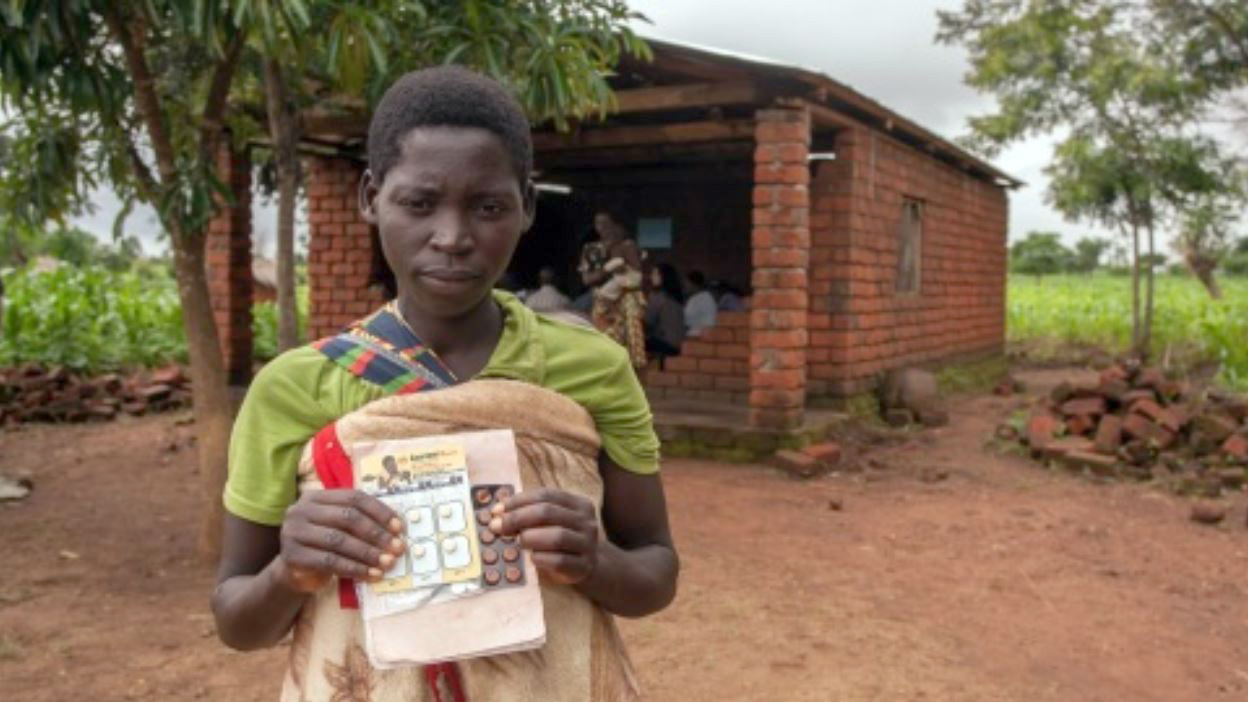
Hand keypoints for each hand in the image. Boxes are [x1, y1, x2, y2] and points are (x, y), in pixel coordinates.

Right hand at [275, 489, 405, 592]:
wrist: (295, 572)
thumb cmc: (324, 546)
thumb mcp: (340, 528)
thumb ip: (362, 522)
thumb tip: (399, 529)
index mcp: (316, 496)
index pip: (354, 498)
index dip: (379, 511)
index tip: (400, 527)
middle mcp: (301, 509)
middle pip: (347, 517)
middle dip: (376, 533)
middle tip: (397, 547)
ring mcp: (293, 532)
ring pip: (339, 540)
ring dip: (367, 553)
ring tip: (387, 563)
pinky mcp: (292, 555)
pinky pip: (329, 561)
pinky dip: (353, 569)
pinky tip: (369, 575)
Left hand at [489, 488, 598, 584]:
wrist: (588, 564)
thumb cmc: (562, 539)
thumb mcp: (552, 521)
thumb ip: (530, 513)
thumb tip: (497, 512)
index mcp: (578, 503)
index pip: (546, 495)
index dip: (519, 500)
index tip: (497, 511)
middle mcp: (586, 521)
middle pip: (549, 513)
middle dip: (518, 518)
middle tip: (497, 527)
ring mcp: (587, 544)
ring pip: (557, 536)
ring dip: (530, 538)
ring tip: (518, 542)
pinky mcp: (583, 566)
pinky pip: (560, 561)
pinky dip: (541, 558)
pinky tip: (532, 559)